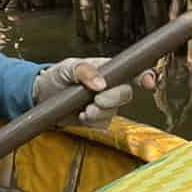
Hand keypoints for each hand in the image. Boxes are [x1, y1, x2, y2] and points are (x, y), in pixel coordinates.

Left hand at [32, 57, 154, 130]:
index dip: (146, 76)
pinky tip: (82, 116)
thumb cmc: (57, 76)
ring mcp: (106, 104)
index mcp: (108, 69)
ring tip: (84, 109)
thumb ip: (84, 71)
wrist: (43, 97)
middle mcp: (111, 86)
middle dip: (111, 99)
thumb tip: (101, 83)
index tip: (148, 82)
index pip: (134, 72)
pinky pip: (103, 124)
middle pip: (126, 94)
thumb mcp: (67, 67)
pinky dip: (92, 122)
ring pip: (114, 111)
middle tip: (95, 100)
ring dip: (98, 113)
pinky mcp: (98, 120)